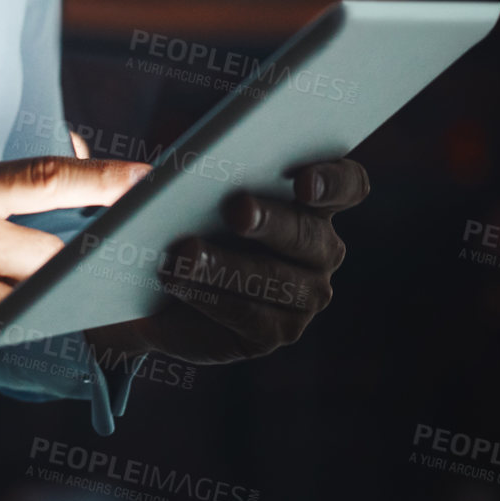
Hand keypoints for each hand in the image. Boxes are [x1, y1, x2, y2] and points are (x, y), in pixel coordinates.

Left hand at [86, 158, 369, 368]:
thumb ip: (187, 169)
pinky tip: (176, 281)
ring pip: (276, 279)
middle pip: (310, 233)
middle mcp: (321, 248)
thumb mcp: (184, 181)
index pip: (348, 185)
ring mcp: (304, 296)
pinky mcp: (273, 331)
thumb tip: (152, 172)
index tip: (302, 179)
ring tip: (181, 253)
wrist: (151, 278)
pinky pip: (249, 317)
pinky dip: (209, 297)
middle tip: (235, 207)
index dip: (334, 180)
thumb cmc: (180, 210)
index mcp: (314, 199)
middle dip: (272, 219)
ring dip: (228, 264)